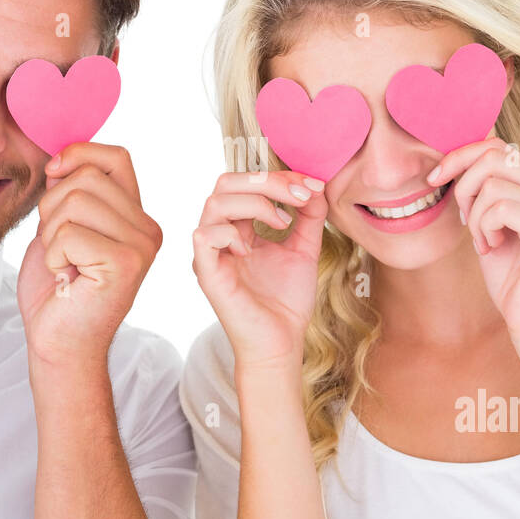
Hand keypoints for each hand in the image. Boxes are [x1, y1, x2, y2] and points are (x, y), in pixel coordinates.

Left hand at [16, 143, 161, 371]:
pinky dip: (53, 255)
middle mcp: (147, 228)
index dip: (79, 154)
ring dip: (51, 234)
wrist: (59, 343)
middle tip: (58, 246)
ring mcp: (141, 246)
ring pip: (74, 202)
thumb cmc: (58, 291)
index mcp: (136, 216)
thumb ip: (69, 193)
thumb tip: (62, 159)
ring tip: (63, 263)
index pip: (115, 157)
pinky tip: (66, 278)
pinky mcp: (126, 264)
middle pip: (86, 177)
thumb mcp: (60, 228)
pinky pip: (69, 233)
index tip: (53, 174)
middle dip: (52, 206)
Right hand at [191, 170, 327, 369]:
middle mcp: (221, 235)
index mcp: (239, 227)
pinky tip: (253, 249)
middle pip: (226, 183)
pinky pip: (204, 236)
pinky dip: (232, 233)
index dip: (280, 177)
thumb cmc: (286, 301)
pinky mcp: (206, 273)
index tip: (313, 186)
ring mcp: (211, 253)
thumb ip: (309, 217)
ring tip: (282, 223)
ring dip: (255, 203)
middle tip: (300, 196)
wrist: (282, 341)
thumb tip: (315, 187)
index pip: (248, 183)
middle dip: (266, 181)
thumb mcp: (304, 249)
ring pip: (214, 202)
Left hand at [431, 137, 519, 340]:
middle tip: (466, 219)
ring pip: (493, 184)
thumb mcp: (488, 221)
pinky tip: (491, 247)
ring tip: (484, 240)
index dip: (460, 157)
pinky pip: (501, 207)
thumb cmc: (508, 272)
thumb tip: (453, 158)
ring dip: (475, 215)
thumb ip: (482, 189)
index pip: (498, 146)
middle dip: (464, 186)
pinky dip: (485, 227)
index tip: (436, 179)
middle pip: (494, 157)